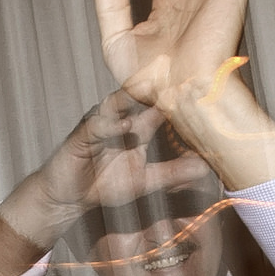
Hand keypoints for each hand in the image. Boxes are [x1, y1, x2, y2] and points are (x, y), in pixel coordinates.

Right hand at [0, 90, 213, 230]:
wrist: (69, 199)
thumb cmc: (105, 185)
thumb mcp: (145, 181)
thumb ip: (173, 174)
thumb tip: (205, 169)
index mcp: (137, 127)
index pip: (161, 107)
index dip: (180, 99)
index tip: (204, 91)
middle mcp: (120, 119)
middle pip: (140, 98)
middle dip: (159, 88)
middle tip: (184, 76)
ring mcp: (100, 125)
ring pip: (118, 106)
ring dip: (136, 100)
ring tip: (157, 95)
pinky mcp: (81, 136)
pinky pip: (96, 126)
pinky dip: (110, 125)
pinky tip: (125, 125)